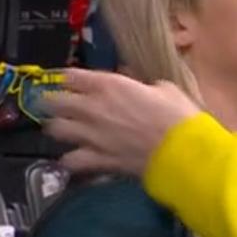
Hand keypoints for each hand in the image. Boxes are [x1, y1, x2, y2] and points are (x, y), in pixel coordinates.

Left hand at [43, 68, 202, 175]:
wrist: (183, 152)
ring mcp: (90, 135)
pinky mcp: (96, 160)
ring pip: (54, 130)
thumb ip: (141, 85)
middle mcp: (92, 107)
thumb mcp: (164, 88)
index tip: (68, 81)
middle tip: (59, 106)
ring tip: (65, 132)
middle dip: (53, 102)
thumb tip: (133, 84)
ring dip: (58, 129)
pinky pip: (69, 161)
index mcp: (108, 85)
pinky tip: (74, 160)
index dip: (66, 78)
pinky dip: (69, 161)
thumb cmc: (179, 116)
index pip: (70, 75)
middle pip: (53, 101)